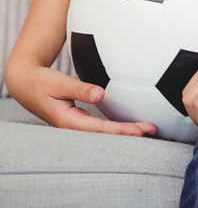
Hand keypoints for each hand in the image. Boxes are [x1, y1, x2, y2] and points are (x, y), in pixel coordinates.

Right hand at [6, 62, 155, 135]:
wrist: (26, 84)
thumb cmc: (41, 82)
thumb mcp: (59, 83)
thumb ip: (79, 89)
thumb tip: (100, 94)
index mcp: (67, 120)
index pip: (98, 129)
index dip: (120, 131)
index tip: (139, 131)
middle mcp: (74, 125)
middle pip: (105, 133)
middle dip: (129, 133)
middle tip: (153, 129)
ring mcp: (77, 123)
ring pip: (104, 131)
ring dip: (125, 130)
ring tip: (149, 129)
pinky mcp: (80, 117)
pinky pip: (101, 124)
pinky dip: (117, 124)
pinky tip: (132, 122)